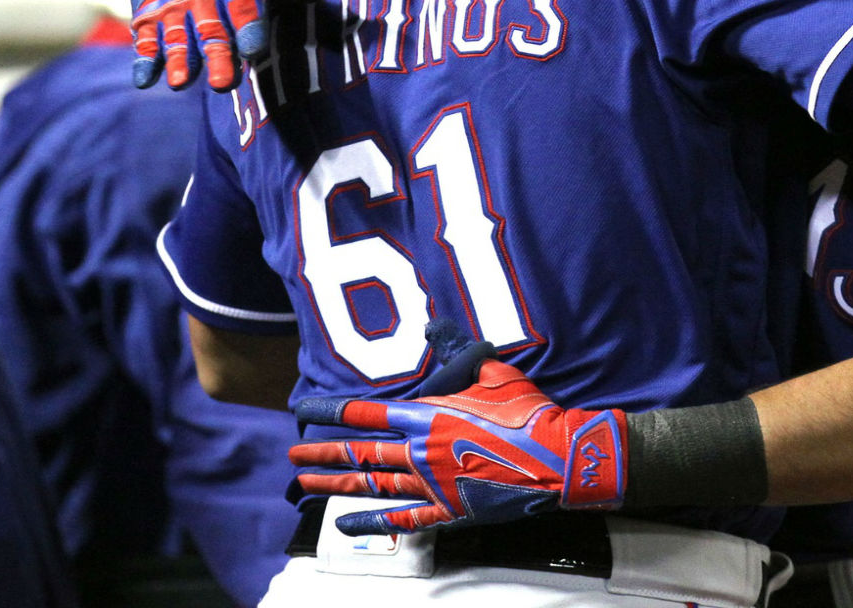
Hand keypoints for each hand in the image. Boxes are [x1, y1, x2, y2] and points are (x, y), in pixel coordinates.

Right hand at [127, 0, 332, 90]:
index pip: (245, 7)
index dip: (249, 28)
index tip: (253, 49)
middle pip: (212, 30)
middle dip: (217, 57)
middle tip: (224, 84)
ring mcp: (173, 8)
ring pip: (178, 38)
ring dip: (179, 61)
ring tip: (181, 83)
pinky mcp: (149, 18)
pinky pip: (147, 41)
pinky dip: (144, 60)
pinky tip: (144, 80)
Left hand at [289, 356, 627, 534]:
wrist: (559, 458)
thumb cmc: (527, 413)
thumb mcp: (492, 371)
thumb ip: (456, 350)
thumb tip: (432, 328)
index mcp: (427, 418)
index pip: (366, 414)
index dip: (331, 411)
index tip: (304, 410)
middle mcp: (421, 454)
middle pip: (360, 454)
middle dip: (322, 453)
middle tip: (293, 456)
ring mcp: (433, 486)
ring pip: (373, 486)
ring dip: (336, 485)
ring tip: (307, 485)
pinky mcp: (450, 511)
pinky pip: (403, 519)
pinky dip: (373, 522)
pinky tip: (347, 525)